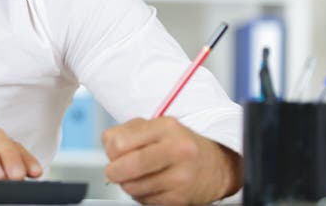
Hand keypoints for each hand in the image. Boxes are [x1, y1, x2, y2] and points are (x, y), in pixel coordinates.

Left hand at [102, 117, 241, 204]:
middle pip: (126, 167)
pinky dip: (142, 195)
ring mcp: (180, 177)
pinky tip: (152, 185)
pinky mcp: (180, 199)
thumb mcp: (155, 126)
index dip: (110, 152)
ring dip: (128, 185)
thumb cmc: (178, 144)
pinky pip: (145, 201)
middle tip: (114, 172)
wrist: (215, 166)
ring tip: (139, 176)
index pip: (119, 142)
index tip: (114, 154)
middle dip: (114, 172)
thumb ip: (126, 132)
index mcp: (166, 127)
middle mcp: (177, 150)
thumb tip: (109, 151)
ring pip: (133, 187)